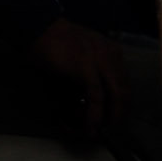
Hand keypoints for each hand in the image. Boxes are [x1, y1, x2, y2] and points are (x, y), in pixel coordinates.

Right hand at [30, 16, 131, 137]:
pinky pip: (96, 97)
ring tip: (98, 132)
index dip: (121, 104)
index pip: (124, 82)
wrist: (37, 28)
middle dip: (119, 114)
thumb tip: (85, 103)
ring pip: (116, 96)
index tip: (114, 118)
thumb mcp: (78, 58)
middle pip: (125, 91)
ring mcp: (100, 59)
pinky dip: (94, 115)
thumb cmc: (52, 43)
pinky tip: (89, 126)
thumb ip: (87, 77)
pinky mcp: (87, 68)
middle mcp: (111, 54)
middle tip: (109, 130)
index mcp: (111, 51)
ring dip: (109, 118)